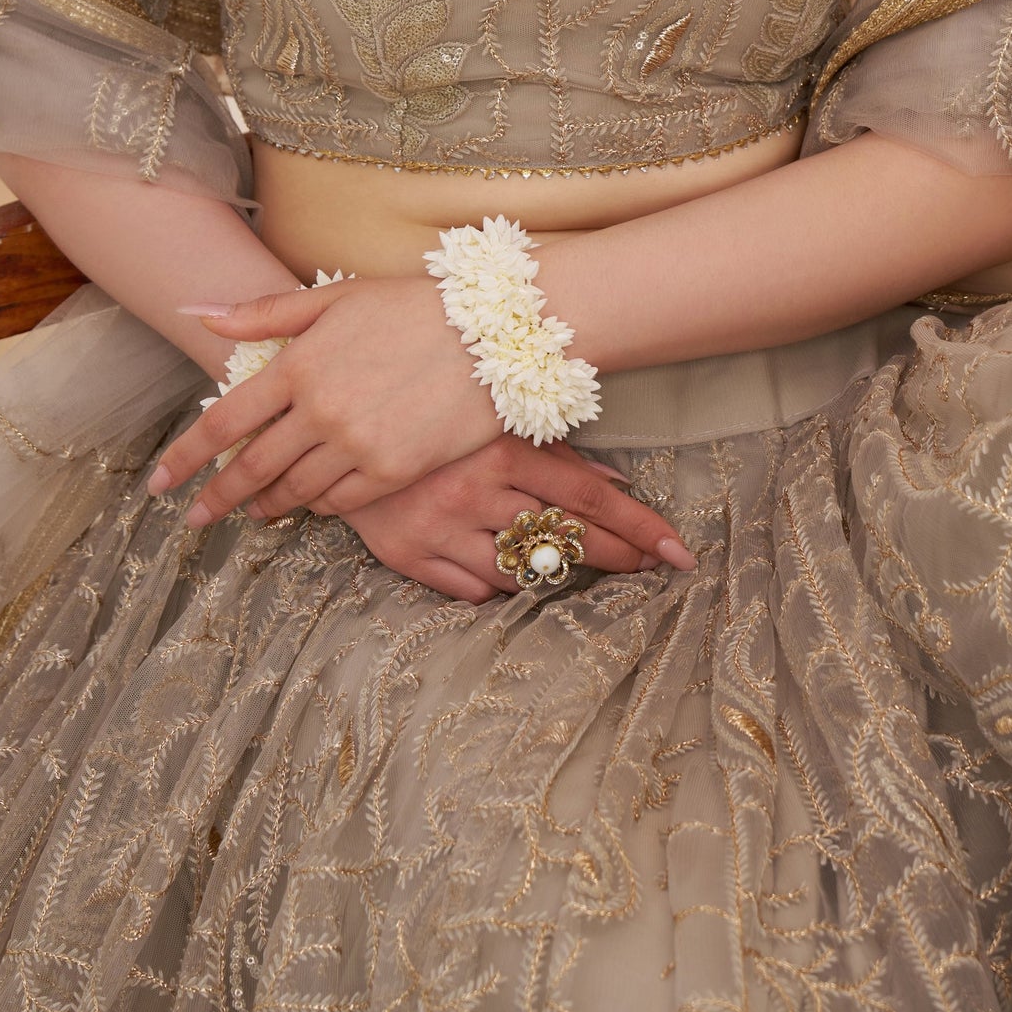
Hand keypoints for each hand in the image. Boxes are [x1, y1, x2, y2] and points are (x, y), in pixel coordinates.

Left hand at [147, 278, 501, 524]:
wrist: (494, 331)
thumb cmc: (412, 305)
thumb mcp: (336, 296)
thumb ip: (264, 312)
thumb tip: (199, 312)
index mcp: (299, 364)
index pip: (223, 421)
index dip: (184, 457)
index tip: (160, 483)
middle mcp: (320, 411)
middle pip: (250, 468)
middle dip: (216, 498)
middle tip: (195, 518)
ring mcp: (357, 445)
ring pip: (293, 491)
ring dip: (266, 504)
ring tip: (254, 510)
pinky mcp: (393, 470)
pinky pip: (339, 503)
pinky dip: (317, 505)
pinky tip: (310, 502)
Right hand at [338, 435, 697, 602]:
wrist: (333, 428)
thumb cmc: (429, 419)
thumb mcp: (492, 423)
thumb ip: (554, 455)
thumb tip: (619, 488)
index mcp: (499, 448)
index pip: (587, 496)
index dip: (637, 527)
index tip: (678, 553)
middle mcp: (473, 491)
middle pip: (563, 539)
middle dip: (617, 559)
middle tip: (654, 571)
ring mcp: (439, 529)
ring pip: (519, 573)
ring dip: (553, 573)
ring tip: (576, 566)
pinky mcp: (408, 557)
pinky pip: (472, 592)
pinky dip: (497, 587)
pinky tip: (508, 571)